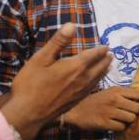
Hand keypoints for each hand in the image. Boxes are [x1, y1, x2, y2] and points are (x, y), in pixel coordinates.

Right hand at [1, 23, 110, 139]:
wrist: (28, 114)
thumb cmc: (30, 84)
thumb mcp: (40, 59)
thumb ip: (58, 42)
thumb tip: (72, 25)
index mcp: (75, 66)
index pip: (93, 55)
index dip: (100, 50)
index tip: (106, 46)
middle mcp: (82, 79)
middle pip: (99, 67)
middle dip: (105, 59)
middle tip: (110, 54)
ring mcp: (80, 92)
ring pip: (98, 78)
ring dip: (104, 70)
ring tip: (108, 65)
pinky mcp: (77, 101)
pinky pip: (93, 88)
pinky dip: (98, 82)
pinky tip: (96, 82)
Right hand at [63, 86, 138, 131]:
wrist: (76, 109)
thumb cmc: (96, 100)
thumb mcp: (110, 91)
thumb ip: (125, 93)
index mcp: (117, 90)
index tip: (136, 104)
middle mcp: (115, 100)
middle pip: (137, 108)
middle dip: (135, 112)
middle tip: (128, 113)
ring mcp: (109, 112)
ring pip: (131, 118)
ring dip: (128, 121)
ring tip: (121, 119)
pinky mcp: (104, 123)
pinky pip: (121, 127)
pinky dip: (120, 128)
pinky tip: (115, 124)